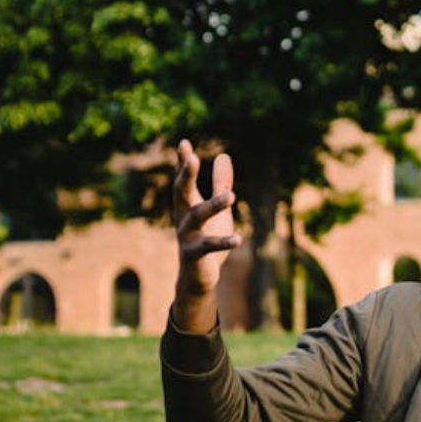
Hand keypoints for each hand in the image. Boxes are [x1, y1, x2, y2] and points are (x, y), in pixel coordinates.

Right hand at [173, 139, 240, 299]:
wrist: (196, 278)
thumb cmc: (207, 238)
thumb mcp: (218, 209)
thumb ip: (221, 184)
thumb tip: (224, 156)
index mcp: (188, 205)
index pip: (184, 179)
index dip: (182, 162)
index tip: (183, 143)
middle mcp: (183, 218)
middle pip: (181, 193)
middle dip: (186, 176)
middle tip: (191, 158)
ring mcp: (186, 237)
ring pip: (196, 217)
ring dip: (213, 205)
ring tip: (231, 196)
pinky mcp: (194, 256)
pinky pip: (209, 247)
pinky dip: (223, 242)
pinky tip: (239, 238)